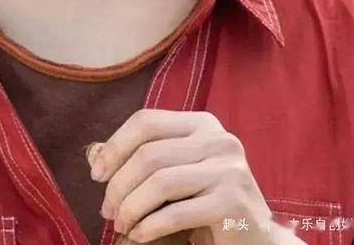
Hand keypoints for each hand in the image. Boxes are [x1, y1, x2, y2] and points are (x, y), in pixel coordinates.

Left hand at [87, 109, 303, 243]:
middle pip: (149, 154)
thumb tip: (97, 157)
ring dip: (130, 207)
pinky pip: (175, 213)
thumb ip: (151, 157)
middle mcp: (218, 139)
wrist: (256, 236)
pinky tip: (140, 235)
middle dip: (119, 185)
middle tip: (108, 210)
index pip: (146, 121)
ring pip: (159, 182)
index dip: (115, 146)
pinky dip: (148, 226)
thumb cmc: (208, 200)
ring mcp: (228, 170)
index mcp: (203, 123)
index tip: (97, 174)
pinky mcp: (232, 203)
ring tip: (123, 224)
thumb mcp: (182, 169)